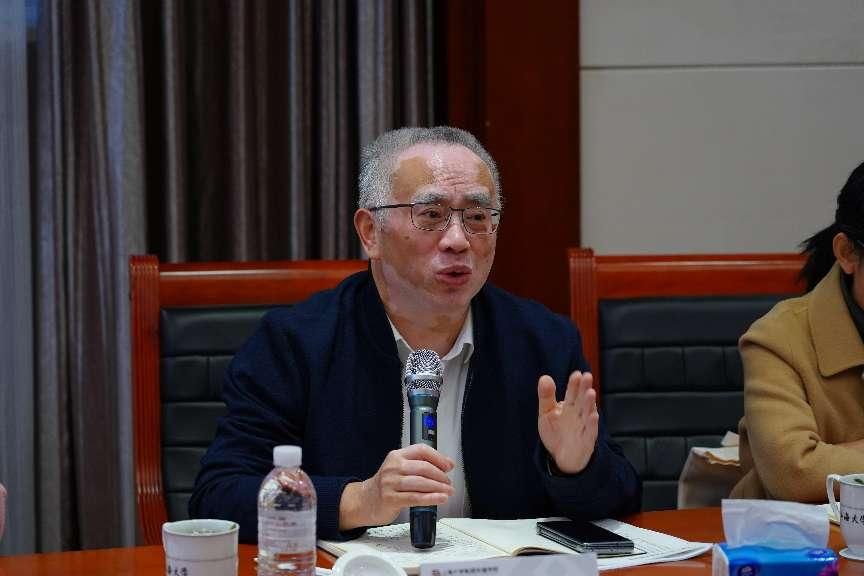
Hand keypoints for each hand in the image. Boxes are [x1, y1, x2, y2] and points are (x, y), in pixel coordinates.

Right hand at [339, 444, 453, 529]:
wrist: (364, 501)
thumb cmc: (387, 485)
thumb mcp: (400, 468)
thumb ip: (420, 464)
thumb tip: (447, 463)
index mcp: (397, 456)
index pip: (421, 450)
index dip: (438, 457)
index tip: (449, 466)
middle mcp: (393, 467)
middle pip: (424, 467)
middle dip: (441, 476)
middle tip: (449, 483)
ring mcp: (390, 483)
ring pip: (421, 483)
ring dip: (439, 488)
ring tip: (448, 492)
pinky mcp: (390, 499)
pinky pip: (415, 497)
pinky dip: (431, 498)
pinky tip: (440, 499)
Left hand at [537, 371, 598, 473]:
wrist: (561, 457)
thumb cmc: (556, 432)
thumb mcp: (546, 413)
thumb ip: (546, 396)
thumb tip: (544, 377)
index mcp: (570, 406)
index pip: (572, 393)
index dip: (574, 384)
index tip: (576, 374)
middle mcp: (579, 415)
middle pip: (582, 400)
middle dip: (584, 389)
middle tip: (587, 376)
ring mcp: (584, 427)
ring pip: (588, 413)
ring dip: (590, 404)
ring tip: (590, 393)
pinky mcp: (587, 441)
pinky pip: (590, 432)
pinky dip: (592, 424)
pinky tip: (593, 416)